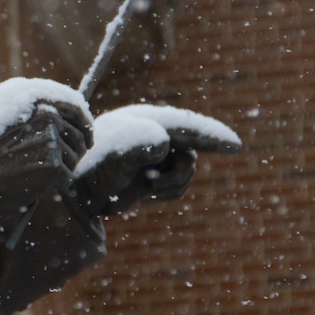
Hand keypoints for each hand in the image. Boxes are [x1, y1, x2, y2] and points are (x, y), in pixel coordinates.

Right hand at [0, 98, 91, 223]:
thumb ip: (24, 114)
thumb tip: (56, 119)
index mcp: (30, 96)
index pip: (72, 104)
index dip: (84, 122)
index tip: (87, 135)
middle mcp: (44, 112)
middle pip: (80, 132)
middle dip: (80, 148)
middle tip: (71, 163)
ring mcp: (50, 136)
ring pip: (75, 156)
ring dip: (65, 168)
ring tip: (41, 175)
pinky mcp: (53, 161)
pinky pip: (67, 175)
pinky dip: (55, 184)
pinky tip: (34, 184)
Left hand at [74, 104, 240, 216]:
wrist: (79, 191)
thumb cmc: (95, 167)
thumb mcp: (116, 152)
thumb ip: (140, 143)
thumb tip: (166, 143)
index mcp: (146, 121)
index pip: (186, 126)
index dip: (211, 135)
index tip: (235, 146)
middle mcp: (154, 134)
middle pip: (191, 148)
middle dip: (183, 169)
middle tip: (188, 172)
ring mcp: (156, 155)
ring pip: (187, 170)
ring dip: (173, 183)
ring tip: (147, 187)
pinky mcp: (155, 174)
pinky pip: (178, 186)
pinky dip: (168, 192)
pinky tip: (146, 193)